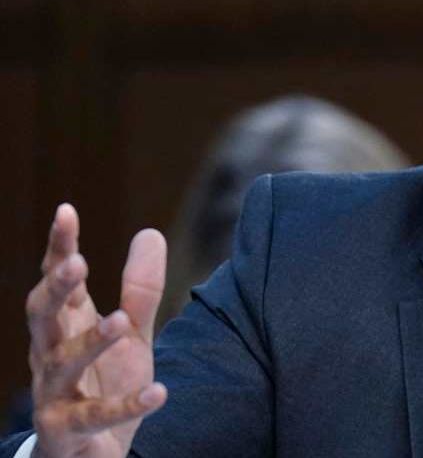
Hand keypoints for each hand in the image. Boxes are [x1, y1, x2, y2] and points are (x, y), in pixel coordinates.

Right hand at [25, 204, 167, 457]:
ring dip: (90, 343)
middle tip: (78, 265)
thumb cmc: (104, 384)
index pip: (56, 281)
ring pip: (63, 365)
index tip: (66, 211)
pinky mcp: (68, 432)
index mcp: (65, 326)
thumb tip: (150, 232)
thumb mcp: (131, 334)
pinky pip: (94, 418)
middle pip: (43, 317)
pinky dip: (125, 407)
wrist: (91, 455)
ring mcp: (54, 395)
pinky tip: (158, 393)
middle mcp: (50, 356)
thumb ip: (140, 290)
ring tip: (119, 322)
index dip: (58, 248)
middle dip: (56, 290)